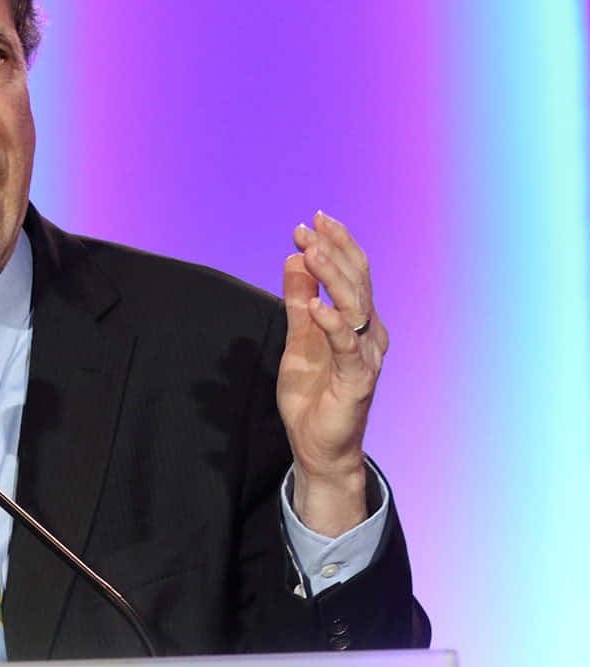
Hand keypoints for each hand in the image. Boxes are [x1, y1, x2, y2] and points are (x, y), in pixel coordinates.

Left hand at [277, 211, 387, 536]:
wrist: (320, 445)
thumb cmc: (313, 393)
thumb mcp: (298, 337)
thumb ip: (298, 299)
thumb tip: (295, 257)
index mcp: (358, 322)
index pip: (351, 274)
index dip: (335, 245)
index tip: (313, 221)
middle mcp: (369, 334)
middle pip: (357, 282)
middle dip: (334, 251)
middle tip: (310, 226)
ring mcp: (366, 356)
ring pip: (355, 307)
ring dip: (332, 277)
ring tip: (311, 252)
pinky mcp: (358, 380)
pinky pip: (346, 346)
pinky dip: (331, 323)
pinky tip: (314, 306)